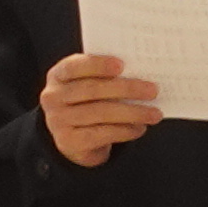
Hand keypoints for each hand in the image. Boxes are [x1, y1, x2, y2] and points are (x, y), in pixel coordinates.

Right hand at [39, 53, 162, 168]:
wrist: (74, 138)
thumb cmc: (90, 102)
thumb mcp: (91, 85)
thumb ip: (108, 76)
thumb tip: (143, 73)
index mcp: (59, 76)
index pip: (74, 66)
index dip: (97, 64)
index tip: (121, 65)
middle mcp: (53, 97)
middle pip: (92, 89)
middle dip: (126, 89)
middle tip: (153, 91)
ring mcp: (58, 120)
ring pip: (100, 113)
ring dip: (132, 113)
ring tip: (154, 114)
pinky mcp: (68, 141)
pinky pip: (102, 134)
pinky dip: (125, 130)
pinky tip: (139, 128)